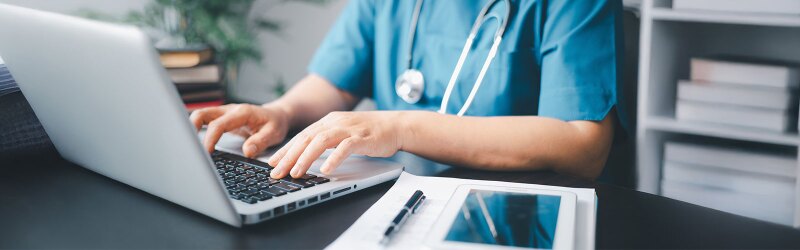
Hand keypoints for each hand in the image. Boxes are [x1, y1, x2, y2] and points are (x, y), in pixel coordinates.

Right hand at [190, 103, 290, 157]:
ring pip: (200, 116)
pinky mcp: (221, 118)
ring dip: (191, 129)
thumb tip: (247, 151)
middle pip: (201, 114)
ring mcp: (223, 113)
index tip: (207, 153)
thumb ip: (260, 142)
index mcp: (242, 113)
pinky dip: (196, 130)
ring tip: (189, 147)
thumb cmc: (275, 124)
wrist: (276, 115)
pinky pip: (204, 121)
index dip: (210, 139)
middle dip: (191, 129)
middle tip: (190, 148)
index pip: (218, 125)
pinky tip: (195, 144)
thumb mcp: (274, 133)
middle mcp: (229, 110)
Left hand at [267, 111, 404, 178]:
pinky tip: (326, 169)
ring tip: (296, 172)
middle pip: (306, 138)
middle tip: (276, 171)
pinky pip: (345, 147)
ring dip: (306, 158)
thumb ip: (325, 140)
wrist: (396, 125)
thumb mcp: (342, 132)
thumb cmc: (369, 132)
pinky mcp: (362, 137)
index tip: (273, 163)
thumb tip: (304, 155)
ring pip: (321, 141)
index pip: (301, 136)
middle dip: (289, 156)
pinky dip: (334, 158)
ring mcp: (349, 129)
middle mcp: (335, 122)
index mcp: (328, 121)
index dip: (285, 150)